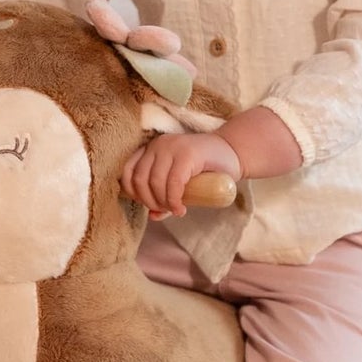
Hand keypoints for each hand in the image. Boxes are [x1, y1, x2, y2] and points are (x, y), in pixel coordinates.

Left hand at [121, 131, 242, 218]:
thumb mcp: (180, 182)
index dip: (132, 193)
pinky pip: (173, 182)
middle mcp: (158, 145)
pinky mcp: (188, 154)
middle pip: (139, 179)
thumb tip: (152, 216)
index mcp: (152, 149)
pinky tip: (180, 208)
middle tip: (165, 210)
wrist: (233, 154)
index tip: (147, 205)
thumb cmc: (206, 169)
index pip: (128, 171)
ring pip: (154, 182)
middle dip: (148, 201)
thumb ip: (164, 195)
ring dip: (162, 202)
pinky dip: (174, 200)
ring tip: (175, 209)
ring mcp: (173, 147)